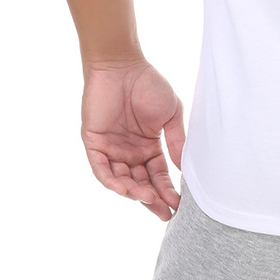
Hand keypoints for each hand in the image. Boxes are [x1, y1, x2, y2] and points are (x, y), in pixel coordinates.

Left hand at [79, 60, 186, 220]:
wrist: (122, 66)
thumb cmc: (148, 85)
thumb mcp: (170, 115)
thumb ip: (176, 142)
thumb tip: (185, 170)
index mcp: (148, 147)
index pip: (158, 176)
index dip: (167, 191)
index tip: (179, 205)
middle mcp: (129, 152)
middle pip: (140, 183)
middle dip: (152, 200)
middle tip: (164, 213)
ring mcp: (111, 149)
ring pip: (121, 180)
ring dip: (134, 192)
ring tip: (148, 199)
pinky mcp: (94, 143)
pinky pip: (101, 169)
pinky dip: (111, 181)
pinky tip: (124, 190)